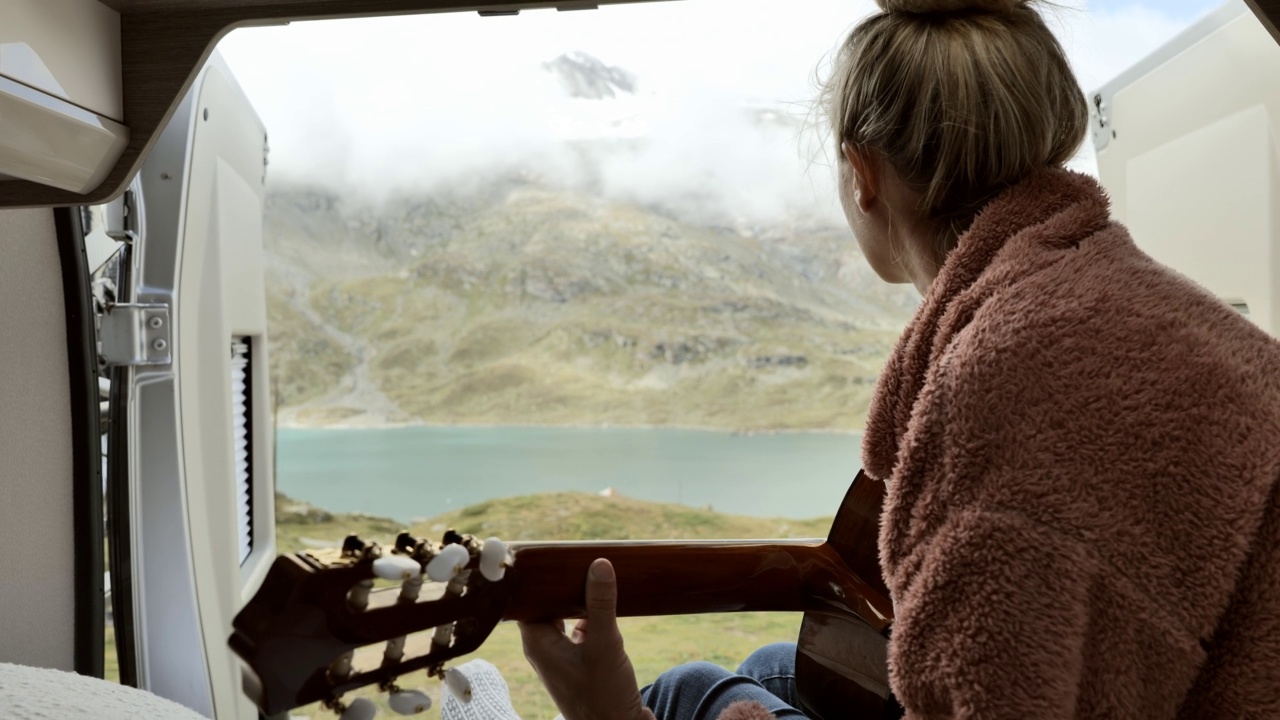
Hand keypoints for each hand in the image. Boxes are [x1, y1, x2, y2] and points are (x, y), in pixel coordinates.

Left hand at [519, 559, 653, 719]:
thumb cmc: (603, 695)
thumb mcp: (605, 644)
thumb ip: (601, 604)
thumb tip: (599, 564)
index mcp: (537, 642)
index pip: (525, 599)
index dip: (534, 577)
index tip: (548, 553)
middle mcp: (544, 647)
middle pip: (544, 602)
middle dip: (561, 582)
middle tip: (576, 555)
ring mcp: (561, 653)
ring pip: (562, 613)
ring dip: (576, 597)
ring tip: (591, 570)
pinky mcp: (579, 659)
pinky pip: (577, 626)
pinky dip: (588, 613)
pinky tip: (604, 600)